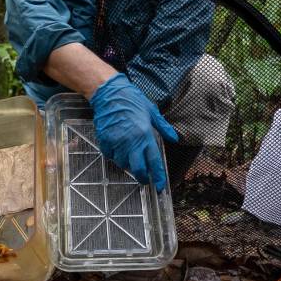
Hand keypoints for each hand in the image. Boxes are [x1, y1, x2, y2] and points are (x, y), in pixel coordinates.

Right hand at [89, 73, 177, 190]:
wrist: (109, 93)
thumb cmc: (132, 99)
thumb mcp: (152, 111)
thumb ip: (163, 127)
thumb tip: (175, 138)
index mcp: (145, 135)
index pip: (154, 162)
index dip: (158, 177)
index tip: (160, 186)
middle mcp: (131, 142)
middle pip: (138, 169)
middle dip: (142, 177)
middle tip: (144, 179)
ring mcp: (117, 142)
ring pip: (123, 164)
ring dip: (128, 164)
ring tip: (131, 157)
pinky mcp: (105, 141)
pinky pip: (111, 156)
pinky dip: (115, 156)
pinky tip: (118, 149)